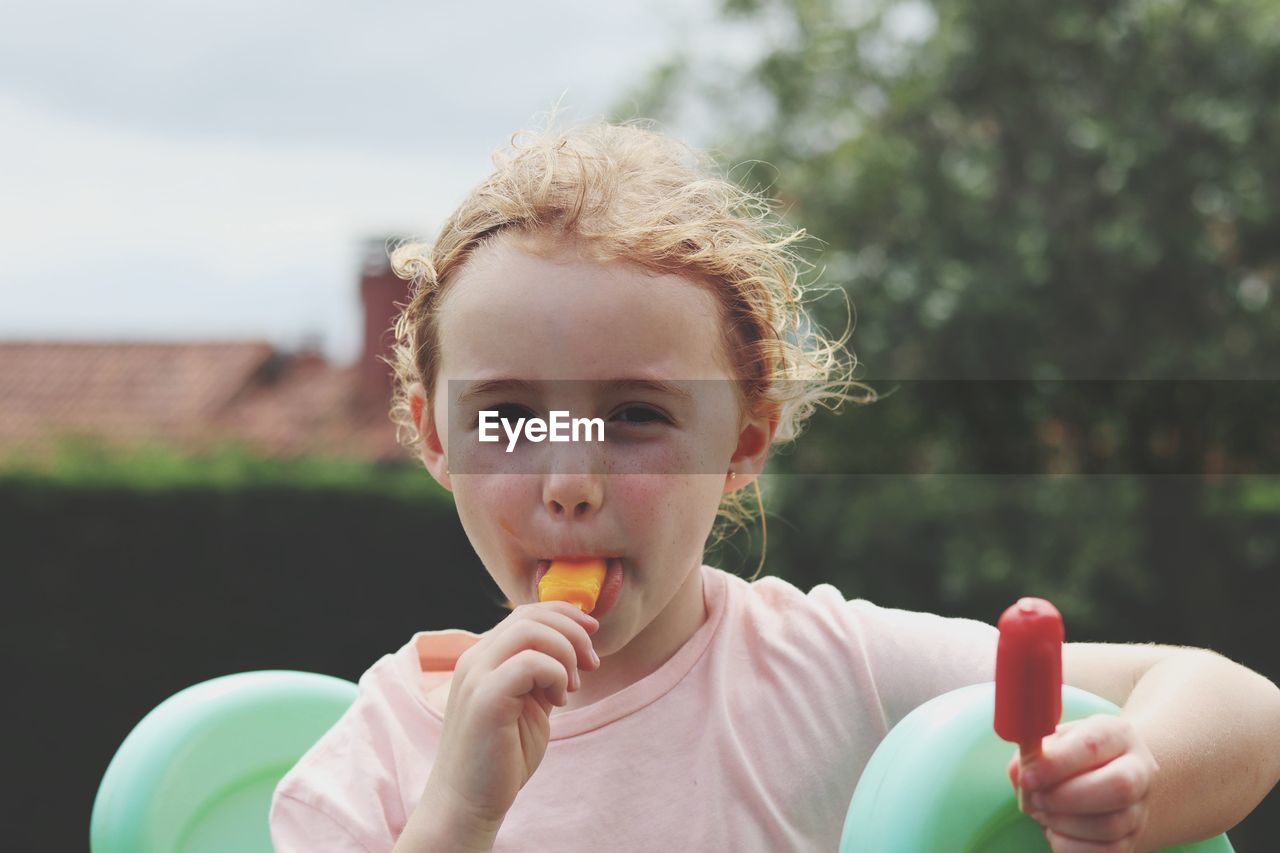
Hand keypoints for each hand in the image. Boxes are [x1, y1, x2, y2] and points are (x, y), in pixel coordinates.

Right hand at [417, 601, 600, 833]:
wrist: (468, 802)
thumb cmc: (501, 756)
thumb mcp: (529, 702)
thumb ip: (542, 672)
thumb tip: (575, 644)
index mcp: (483, 657)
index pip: (526, 613)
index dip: (564, 615)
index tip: (592, 634)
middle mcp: (475, 659)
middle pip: (531, 616)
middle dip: (573, 632)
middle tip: (591, 665)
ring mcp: (476, 676)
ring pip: (530, 631)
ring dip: (565, 652)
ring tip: (573, 686)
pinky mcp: (485, 698)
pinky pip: (530, 662)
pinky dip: (555, 674)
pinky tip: (557, 701)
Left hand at [1007, 715, 1158, 852]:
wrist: (1102, 775)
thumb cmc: (1069, 755)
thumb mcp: (1051, 742)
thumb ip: (1033, 755)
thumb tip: (1021, 774)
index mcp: (1117, 734)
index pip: (1092, 745)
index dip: (1057, 764)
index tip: (1027, 778)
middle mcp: (1139, 770)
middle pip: (1118, 788)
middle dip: (1066, 798)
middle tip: (1035, 799)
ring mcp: (1140, 808)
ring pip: (1111, 825)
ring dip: (1064, 823)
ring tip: (1042, 812)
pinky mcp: (1132, 839)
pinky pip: (1105, 852)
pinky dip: (1070, 846)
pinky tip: (1055, 830)